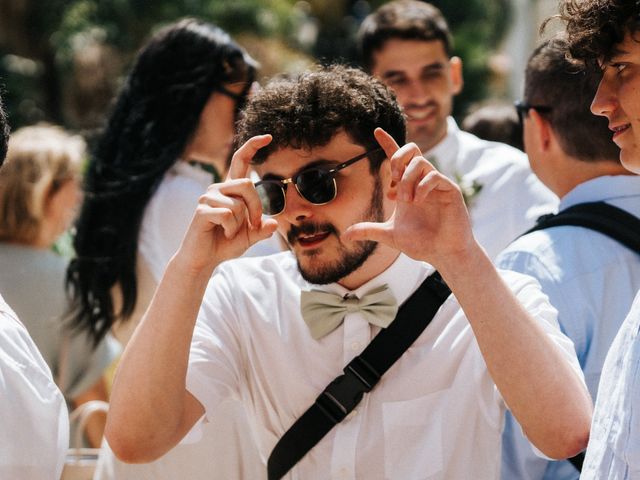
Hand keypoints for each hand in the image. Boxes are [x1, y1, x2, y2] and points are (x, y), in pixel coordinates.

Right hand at [175, 135, 277, 274]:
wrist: (204, 259)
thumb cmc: (225, 243)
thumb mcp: (250, 237)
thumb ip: (262, 229)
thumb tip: (273, 224)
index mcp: (231, 189)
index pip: (240, 160)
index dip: (252, 146)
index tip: (268, 137)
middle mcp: (218, 188)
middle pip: (248, 185)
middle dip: (256, 208)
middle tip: (253, 225)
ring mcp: (208, 198)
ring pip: (238, 204)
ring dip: (240, 224)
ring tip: (230, 231)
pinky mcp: (201, 210)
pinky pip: (227, 216)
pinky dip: (231, 229)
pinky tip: (222, 233)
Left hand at [343, 128, 477, 268]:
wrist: (442, 254)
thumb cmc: (421, 244)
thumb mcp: (389, 235)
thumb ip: (368, 231)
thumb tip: (345, 235)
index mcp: (407, 187)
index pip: (397, 159)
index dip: (388, 143)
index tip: (376, 131)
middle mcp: (421, 181)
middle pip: (411, 150)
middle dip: (397, 158)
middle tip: (392, 179)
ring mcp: (436, 184)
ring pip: (420, 162)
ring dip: (407, 179)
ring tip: (406, 200)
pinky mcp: (449, 190)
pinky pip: (434, 175)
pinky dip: (422, 186)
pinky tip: (418, 201)